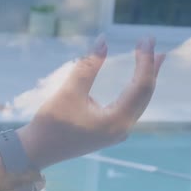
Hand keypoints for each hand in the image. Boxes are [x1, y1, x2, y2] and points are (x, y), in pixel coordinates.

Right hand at [17, 37, 165, 168]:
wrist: (37, 150)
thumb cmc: (51, 123)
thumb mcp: (69, 92)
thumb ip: (88, 67)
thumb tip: (103, 41)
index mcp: (117, 121)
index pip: (140, 86)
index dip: (145, 61)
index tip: (146, 39)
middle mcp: (122, 128)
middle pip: (144, 94)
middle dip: (150, 68)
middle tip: (152, 44)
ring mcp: (116, 131)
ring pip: (137, 102)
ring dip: (144, 79)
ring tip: (153, 59)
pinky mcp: (108, 131)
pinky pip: (128, 107)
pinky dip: (133, 90)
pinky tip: (134, 82)